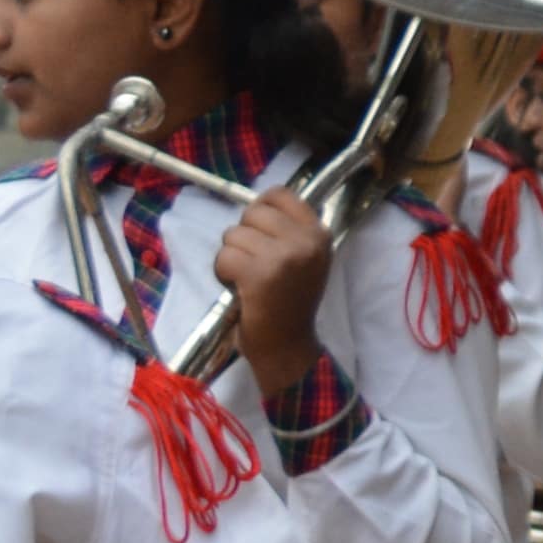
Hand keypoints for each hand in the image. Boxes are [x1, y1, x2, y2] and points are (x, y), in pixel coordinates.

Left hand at [212, 182, 336, 372]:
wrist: (288, 347)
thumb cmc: (289, 303)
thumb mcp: (304, 260)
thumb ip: (288, 231)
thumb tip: (256, 205)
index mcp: (319, 234)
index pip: (279, 194)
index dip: (260, 210)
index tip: (260, 234)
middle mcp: (306, 242)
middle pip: (252, 212)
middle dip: (243, 236)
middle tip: (255, 264)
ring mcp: (284, 257)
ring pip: (233, 234)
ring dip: (231, 257)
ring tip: (248, 279)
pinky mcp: (259, 274)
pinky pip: (224, 256)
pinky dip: (223, 273)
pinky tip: (239, 289)